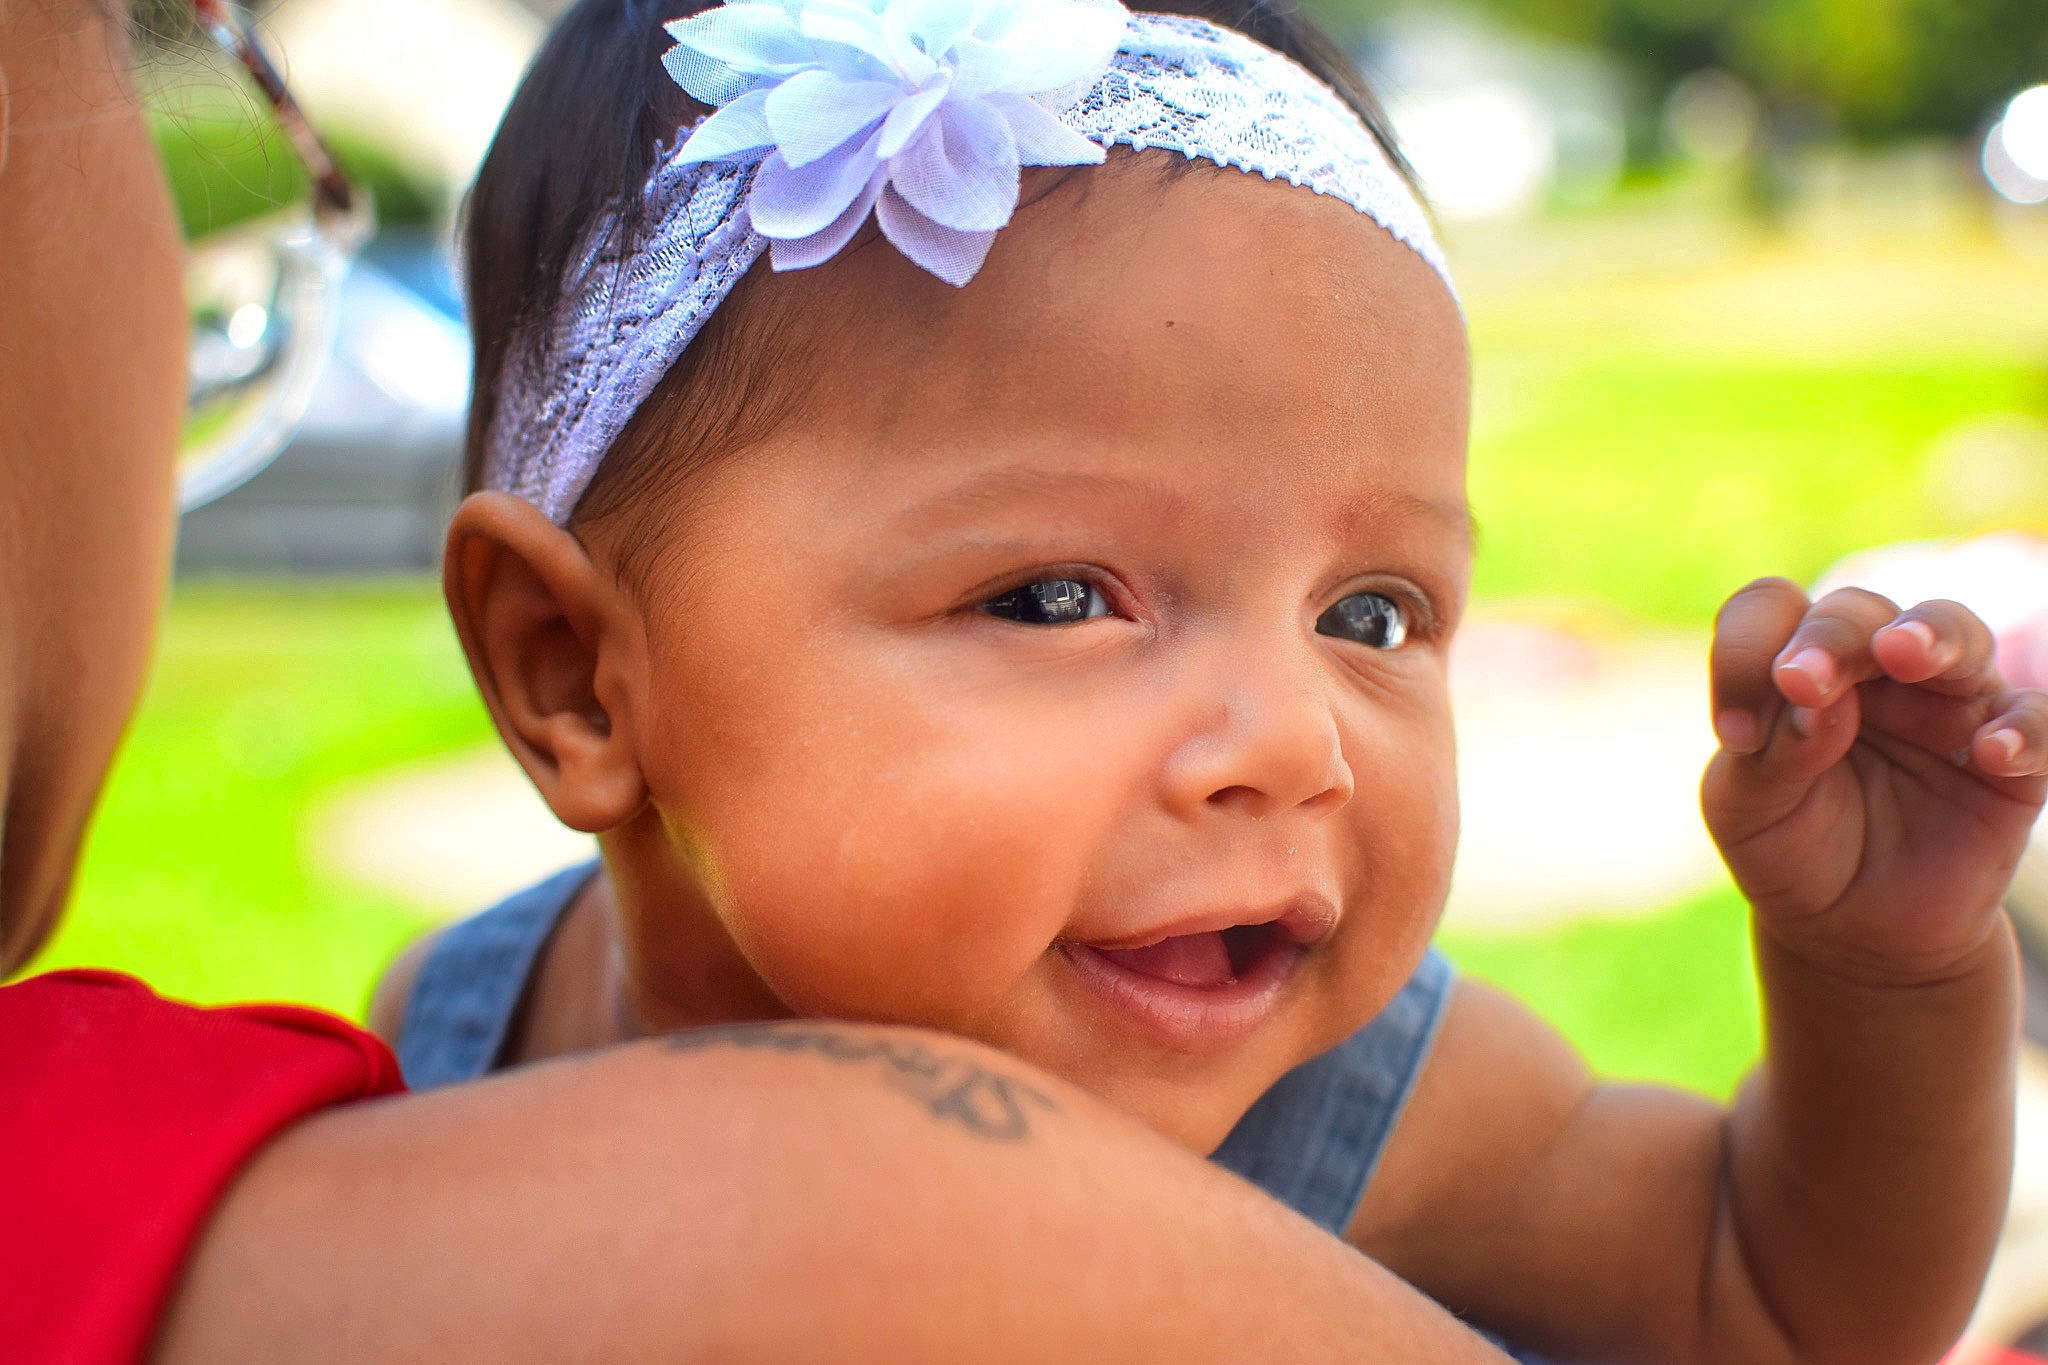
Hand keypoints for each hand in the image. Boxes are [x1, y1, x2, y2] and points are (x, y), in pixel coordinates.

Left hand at [1703, 579, 2047, 983]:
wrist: (1852, 931)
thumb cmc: (1790, 848)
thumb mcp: (1749, 809)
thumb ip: (1772, 753)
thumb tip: (1814, 697)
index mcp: (1797, 666)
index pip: (1772, 612)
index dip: (1748, 649)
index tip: (1733, 733)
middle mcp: (1874, 669)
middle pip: (1859, 612)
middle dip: (1832, 637)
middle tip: (1805, 677)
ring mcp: (1948, 705)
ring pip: (1956, 636)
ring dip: (1932, 636)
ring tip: (1904, 653)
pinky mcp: (2010, 762)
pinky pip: (2036, 722)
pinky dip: (2023, 729)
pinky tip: (1991, 751)